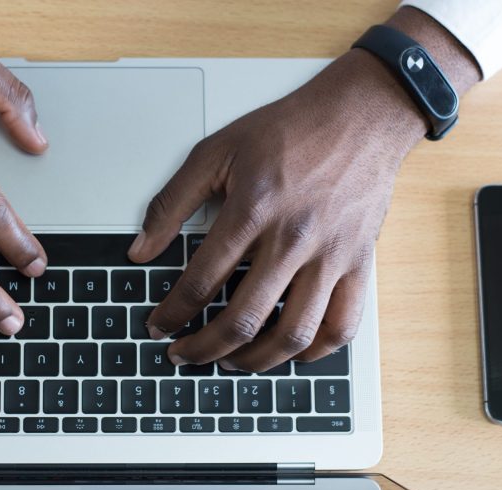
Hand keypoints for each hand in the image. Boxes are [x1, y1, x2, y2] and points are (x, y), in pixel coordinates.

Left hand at [128, 49, 428, 370]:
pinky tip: (289, 353)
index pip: (200, 281)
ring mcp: (330, 257)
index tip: (158, 326)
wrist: (361, 115)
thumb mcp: (215, 151)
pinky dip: (314, 352)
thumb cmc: (289, 131)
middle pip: (242, 319)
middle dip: (203, 348)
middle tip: (183, 354)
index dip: (171, 313)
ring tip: (230, 362)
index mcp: (252, 211)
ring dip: (255, 361)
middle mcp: (293, 239)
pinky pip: (342, 326)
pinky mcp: (359, 264)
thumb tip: (140, 249)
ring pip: (293, 334)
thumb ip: (171, 202)